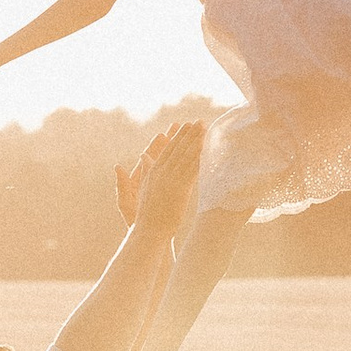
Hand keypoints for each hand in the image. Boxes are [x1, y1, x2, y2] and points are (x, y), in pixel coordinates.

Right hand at [120, 117, 204, 241]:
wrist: (150, 229)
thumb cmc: (148, 213)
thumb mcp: (143, 188)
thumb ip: (144, 171)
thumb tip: (142, 156)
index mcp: (153, 172)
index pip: (167, 149)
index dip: (178, 137)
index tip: (186, 126)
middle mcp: (162, 172)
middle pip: (178, 149)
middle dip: (189, 134)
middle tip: (199, 121)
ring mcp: (170, 179)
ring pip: (185, 155)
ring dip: (196, 141)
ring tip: (205, 129)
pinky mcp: (180, 188)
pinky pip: (192, 169)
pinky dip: (199, 157)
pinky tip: (207, 148)